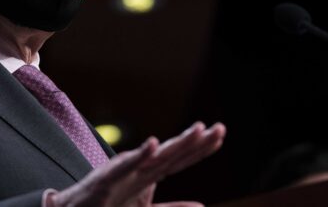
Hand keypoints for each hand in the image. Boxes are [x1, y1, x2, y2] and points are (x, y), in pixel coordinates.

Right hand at [48, 122, 225, 206]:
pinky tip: (154, 144)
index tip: (220, 135)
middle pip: (173, 154)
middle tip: (220, 128)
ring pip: (155, 156)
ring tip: (197, 131)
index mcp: (150, 175)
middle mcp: (140, 169)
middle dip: (196, 141)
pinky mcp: (107, 180)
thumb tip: (201, 206)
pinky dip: (140, 155)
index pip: (180, 159)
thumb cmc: (108, 206)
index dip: (201, 148)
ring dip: (177, 143)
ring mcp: (124, 173)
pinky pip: (125, 167)